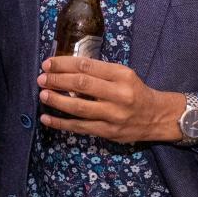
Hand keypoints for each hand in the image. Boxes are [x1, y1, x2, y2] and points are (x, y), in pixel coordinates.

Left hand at [36, 56, 183, 143]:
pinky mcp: (108, 132)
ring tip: (42, 96)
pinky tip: (47, 119)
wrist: (156, 117)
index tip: (48, 64)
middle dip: (57, 80)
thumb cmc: (135, 91)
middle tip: (41, 79)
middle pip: (81, 85)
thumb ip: (99, 72)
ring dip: (57, 101)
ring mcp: (113, 115)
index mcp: (121, 75)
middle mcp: (118, 94)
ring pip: (79, 107)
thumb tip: (65, 70)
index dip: (63, 64)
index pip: (87, 66)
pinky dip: (61, 123)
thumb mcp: (123, 75)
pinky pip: (80, 128)